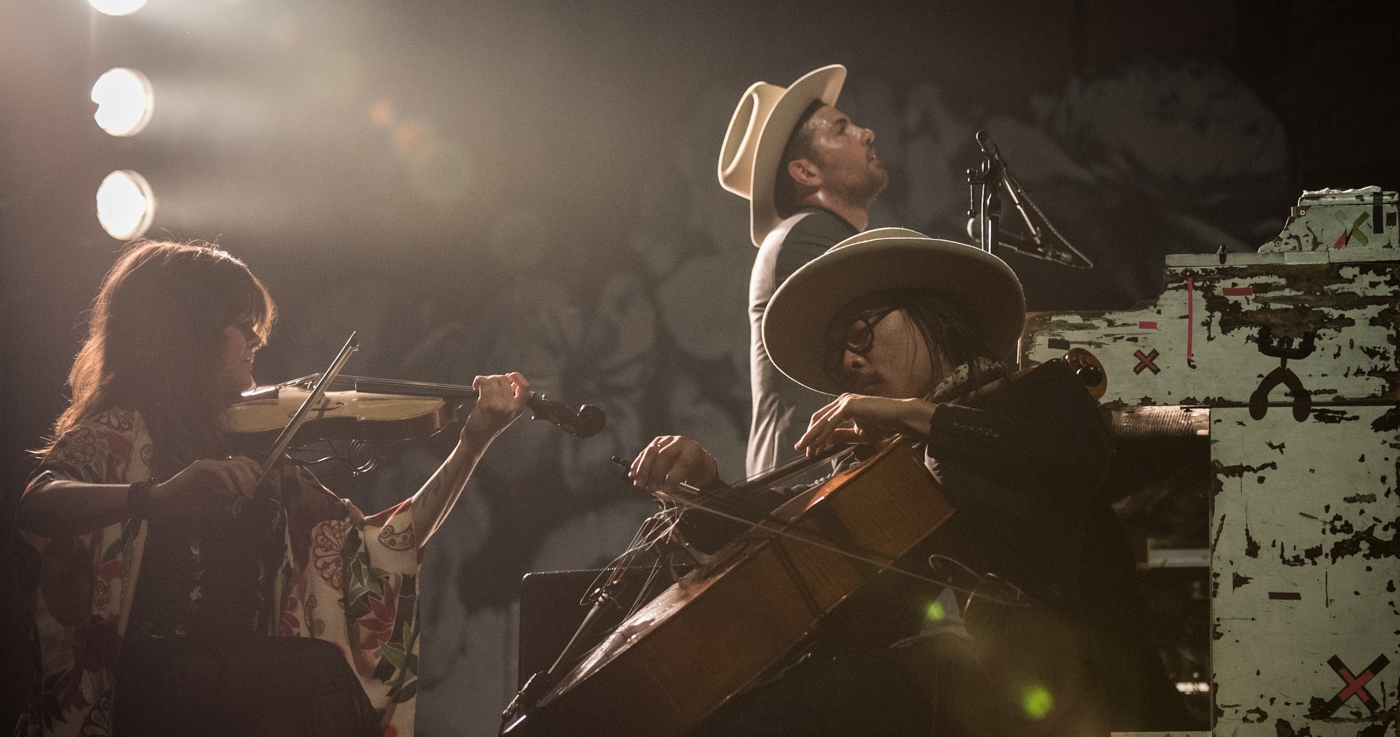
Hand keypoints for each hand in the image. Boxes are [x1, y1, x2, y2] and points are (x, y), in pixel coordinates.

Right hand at [148, 456, 261, 519]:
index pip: (243, 463)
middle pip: (241, 462)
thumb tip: (244, 495)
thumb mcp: (214, 503)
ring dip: (242, 479)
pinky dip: (228, 481)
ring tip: (245, 493)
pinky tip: (231, 492)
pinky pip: (219, 471)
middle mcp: (216, 466)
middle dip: (251, 477)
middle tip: (251, 492)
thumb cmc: (188, 504)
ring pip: (232, 465)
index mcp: (221, 472)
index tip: (261, 480)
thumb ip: (228, 497)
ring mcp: (207, 465)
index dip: (254, 469)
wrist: (165, 503)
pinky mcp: (198, 468)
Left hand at [462, 372, 529, 443]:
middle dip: (494, 378)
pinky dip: (478, 380)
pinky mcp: (486, 404)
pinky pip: (484, 383)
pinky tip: (476, 386)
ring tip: (480, 387)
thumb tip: (507, 379)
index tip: (510, 375)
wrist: (477, 439)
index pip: (525, 387)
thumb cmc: (489, 425)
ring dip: (485, 379)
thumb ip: (511, 398)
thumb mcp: (507, 414)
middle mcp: (510, 407)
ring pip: (493, 380)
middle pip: (505, 379)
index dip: (518, 377)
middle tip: (488, 384)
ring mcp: (499, 406)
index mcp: (518, 409)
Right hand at [629, 435, 716, 495]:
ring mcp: (667, 440)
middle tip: (651, 488)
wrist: (695, 460)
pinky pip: (644, 453)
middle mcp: (680, 442)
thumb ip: (680, 485)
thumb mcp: (694, 480)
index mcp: (693, 451)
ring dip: (643, 470)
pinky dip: (637, 465)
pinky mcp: (656, 442)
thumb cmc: (694, 473)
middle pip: (664, 455)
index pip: (682, 463)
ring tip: (639, 484)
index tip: (666, 491)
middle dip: (656, 473)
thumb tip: (663, 490)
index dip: (673, 478)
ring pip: (651, 452)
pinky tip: (633, 475)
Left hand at [795, 394, 937, 454]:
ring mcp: (845, 401)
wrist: (900, 418)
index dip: (814, 434)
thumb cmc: (884, 425)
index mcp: (844, 405)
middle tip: (801, 450)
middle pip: (818, 419)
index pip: (823, 419)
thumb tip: (825, 441)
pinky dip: (823, 435)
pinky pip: (832, 423)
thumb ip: (841, 436)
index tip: (809, 448)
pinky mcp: (850, 405)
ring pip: (823, 421)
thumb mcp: (858, 434)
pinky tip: (818, 445)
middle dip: (809, 435)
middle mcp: (842, 400)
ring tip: (807, 449)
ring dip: (813, 436)